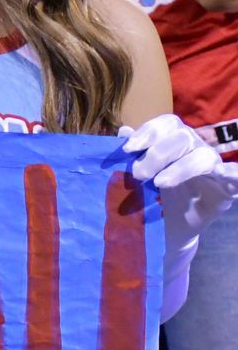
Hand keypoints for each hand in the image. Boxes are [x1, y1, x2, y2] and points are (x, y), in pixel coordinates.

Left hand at [121, 114, 237, 320]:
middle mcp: (197, 148)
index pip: (167, 124)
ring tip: (159, 183)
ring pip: (203, 156)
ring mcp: (214, 168)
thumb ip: (133, 153)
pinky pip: (236, 176)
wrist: (169, 225)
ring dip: (180, 168)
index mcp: (175, 139)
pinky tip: (222, 173)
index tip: (128, 149)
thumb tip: (123, 131)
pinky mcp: (227, 189)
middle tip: (138, 174)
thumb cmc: (154, 193)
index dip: (148, 132)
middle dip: (158, 154)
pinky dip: (232, 172)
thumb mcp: (140, 174)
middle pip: (183, 137)